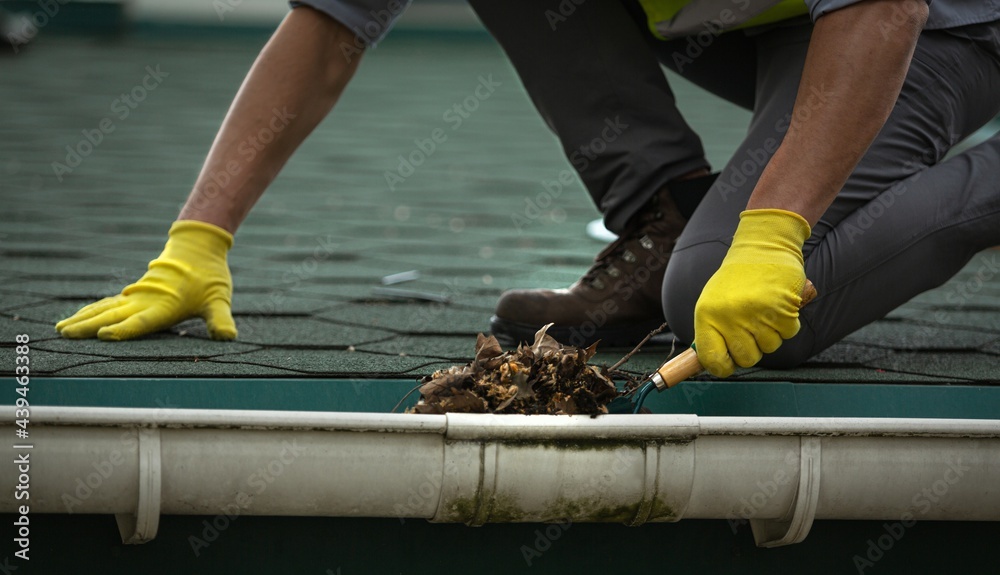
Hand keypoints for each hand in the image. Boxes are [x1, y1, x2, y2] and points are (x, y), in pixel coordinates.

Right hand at [56, 220, 237, 340]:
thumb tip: (228, 336)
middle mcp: (146, 300)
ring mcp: (137, 296)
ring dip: (83, 319)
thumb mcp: (219, 299)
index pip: (143, 321)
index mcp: (165, 305)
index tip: (104, 335)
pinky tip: (77, 319)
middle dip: (89, 326)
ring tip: (61, 329)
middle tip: (66, 334)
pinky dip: (91, 311)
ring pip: (105, 309)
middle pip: (114, 315)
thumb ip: (220, 319)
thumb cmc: (210, 276)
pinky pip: (108, 304)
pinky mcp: (134, 294)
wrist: (198, 247)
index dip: (125, 329)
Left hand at [694, 209, 810, 376]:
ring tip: (763, 311)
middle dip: (751, 349)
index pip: (712, 360)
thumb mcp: (712, 304)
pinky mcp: (782, 308)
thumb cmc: (737, 281)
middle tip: (751, 328)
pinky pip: (788, 334)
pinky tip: (778, 306)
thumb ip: (712, 334)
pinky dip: (787, 324)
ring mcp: (756, 313)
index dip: (723, 367)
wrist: (762, 247)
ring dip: (770, 334)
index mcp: (707, 316)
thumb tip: (711, 365)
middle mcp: (729, 316)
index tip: (728, 363)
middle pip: (746, 359)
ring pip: (769, 348)